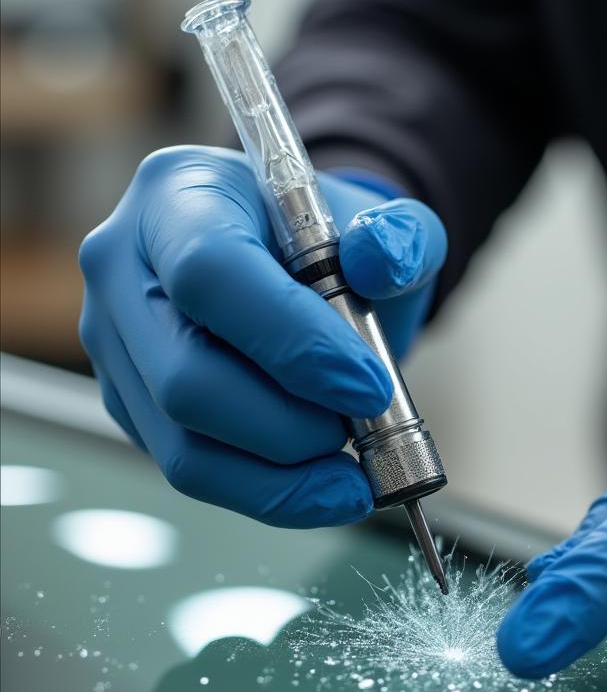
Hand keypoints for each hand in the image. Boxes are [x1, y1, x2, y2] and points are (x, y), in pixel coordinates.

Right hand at [79, 145, 445, 526]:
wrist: (307, 277)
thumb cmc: (338, 249)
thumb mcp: (388, 228)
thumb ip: (403, 235)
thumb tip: (382, 256)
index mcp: (179, 197)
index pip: (211, 276)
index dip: (294, 344)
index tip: (370, 387)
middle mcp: (124, 269)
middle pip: (188, 380)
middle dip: (292, 427)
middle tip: (365, 427)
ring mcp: (119, 345)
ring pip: (185, 446)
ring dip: (284, 476)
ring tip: (352, 471)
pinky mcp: (134, 406)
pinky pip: (193, 473)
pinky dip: (270, 494)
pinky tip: (324, 486)